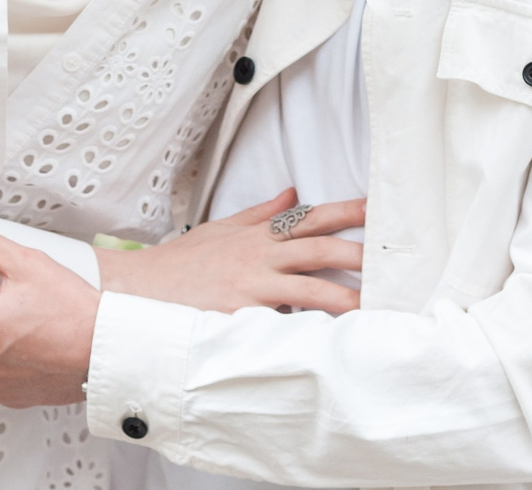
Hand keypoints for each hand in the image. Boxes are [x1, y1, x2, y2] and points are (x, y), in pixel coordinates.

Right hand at [97, 189, 365, 314]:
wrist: (139, 289)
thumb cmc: (181, 264)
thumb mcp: (222, 229)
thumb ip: (262, 213)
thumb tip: (294, 192)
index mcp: (257, 234)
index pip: (310, 217)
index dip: (345, 212)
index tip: (376, 210)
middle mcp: (259, 256)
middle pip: (320, 250)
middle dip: (359, 255)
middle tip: (392, 263)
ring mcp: (252, 287)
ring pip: (311, 288)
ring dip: (346, 297)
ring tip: (376, 306)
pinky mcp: (242, 316)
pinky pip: (283, 323)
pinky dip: (308, 330)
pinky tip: (333, 338)